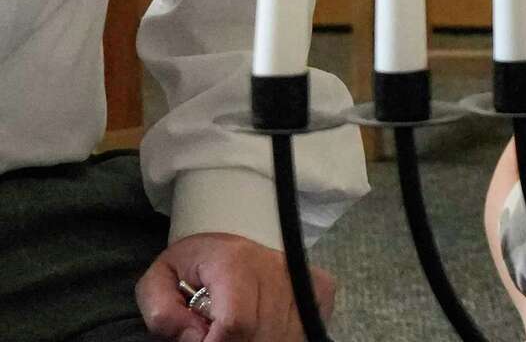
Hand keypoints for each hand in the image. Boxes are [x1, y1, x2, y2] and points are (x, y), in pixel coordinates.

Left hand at [135, 231, 335, 341]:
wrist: (228, 238)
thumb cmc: (195, 263)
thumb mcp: (160, 281)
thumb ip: (162, 312)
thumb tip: (194, 337)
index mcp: (234, 262)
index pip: (236, 323)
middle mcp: (275, 267)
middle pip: (261, 334)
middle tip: (218, 333)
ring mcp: (302, 278)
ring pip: (285, 336)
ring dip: (259, 339)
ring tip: (237, 328)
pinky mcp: (320, 287)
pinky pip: (305, 327)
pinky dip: (283, 334)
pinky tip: (264, 325)